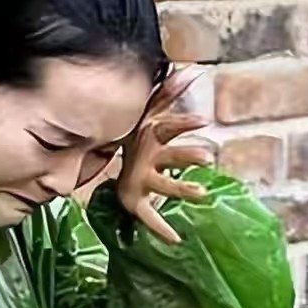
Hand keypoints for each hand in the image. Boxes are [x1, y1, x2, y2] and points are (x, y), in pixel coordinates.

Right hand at [117, 65, 214, 244]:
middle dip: (187, 157)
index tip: (205, 121)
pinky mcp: (135, 202)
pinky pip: (148, 218)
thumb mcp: (150, 113)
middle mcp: (145, 157)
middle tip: (209, 158)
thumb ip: (168, 92)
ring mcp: (139, 180)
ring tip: (202, 194)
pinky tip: (175, 239)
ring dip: (181, 190)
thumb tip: (190, 68)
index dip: (184, 124)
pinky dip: (160, 229)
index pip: (168, 126)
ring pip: (162, 186)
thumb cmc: (136, 136)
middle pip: (168, 156)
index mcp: (150, 135)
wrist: (98, 161)